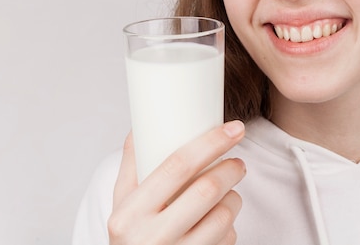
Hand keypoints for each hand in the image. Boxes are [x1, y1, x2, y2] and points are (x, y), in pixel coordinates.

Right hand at [108, 120, 245, 244]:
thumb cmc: (132, 237)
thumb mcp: (121, 204)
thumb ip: (132, 166)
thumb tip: (138, 127)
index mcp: (131, 213)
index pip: (177, 166)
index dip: (210, 143)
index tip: (232, 129)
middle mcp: (153, 237)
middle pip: (207, 190)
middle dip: (231, 169)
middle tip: (238, 162)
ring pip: (224, 216)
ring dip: (235, 198)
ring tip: (230, 192)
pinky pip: (228, 240)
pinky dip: (231, 226)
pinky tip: (221, 222)